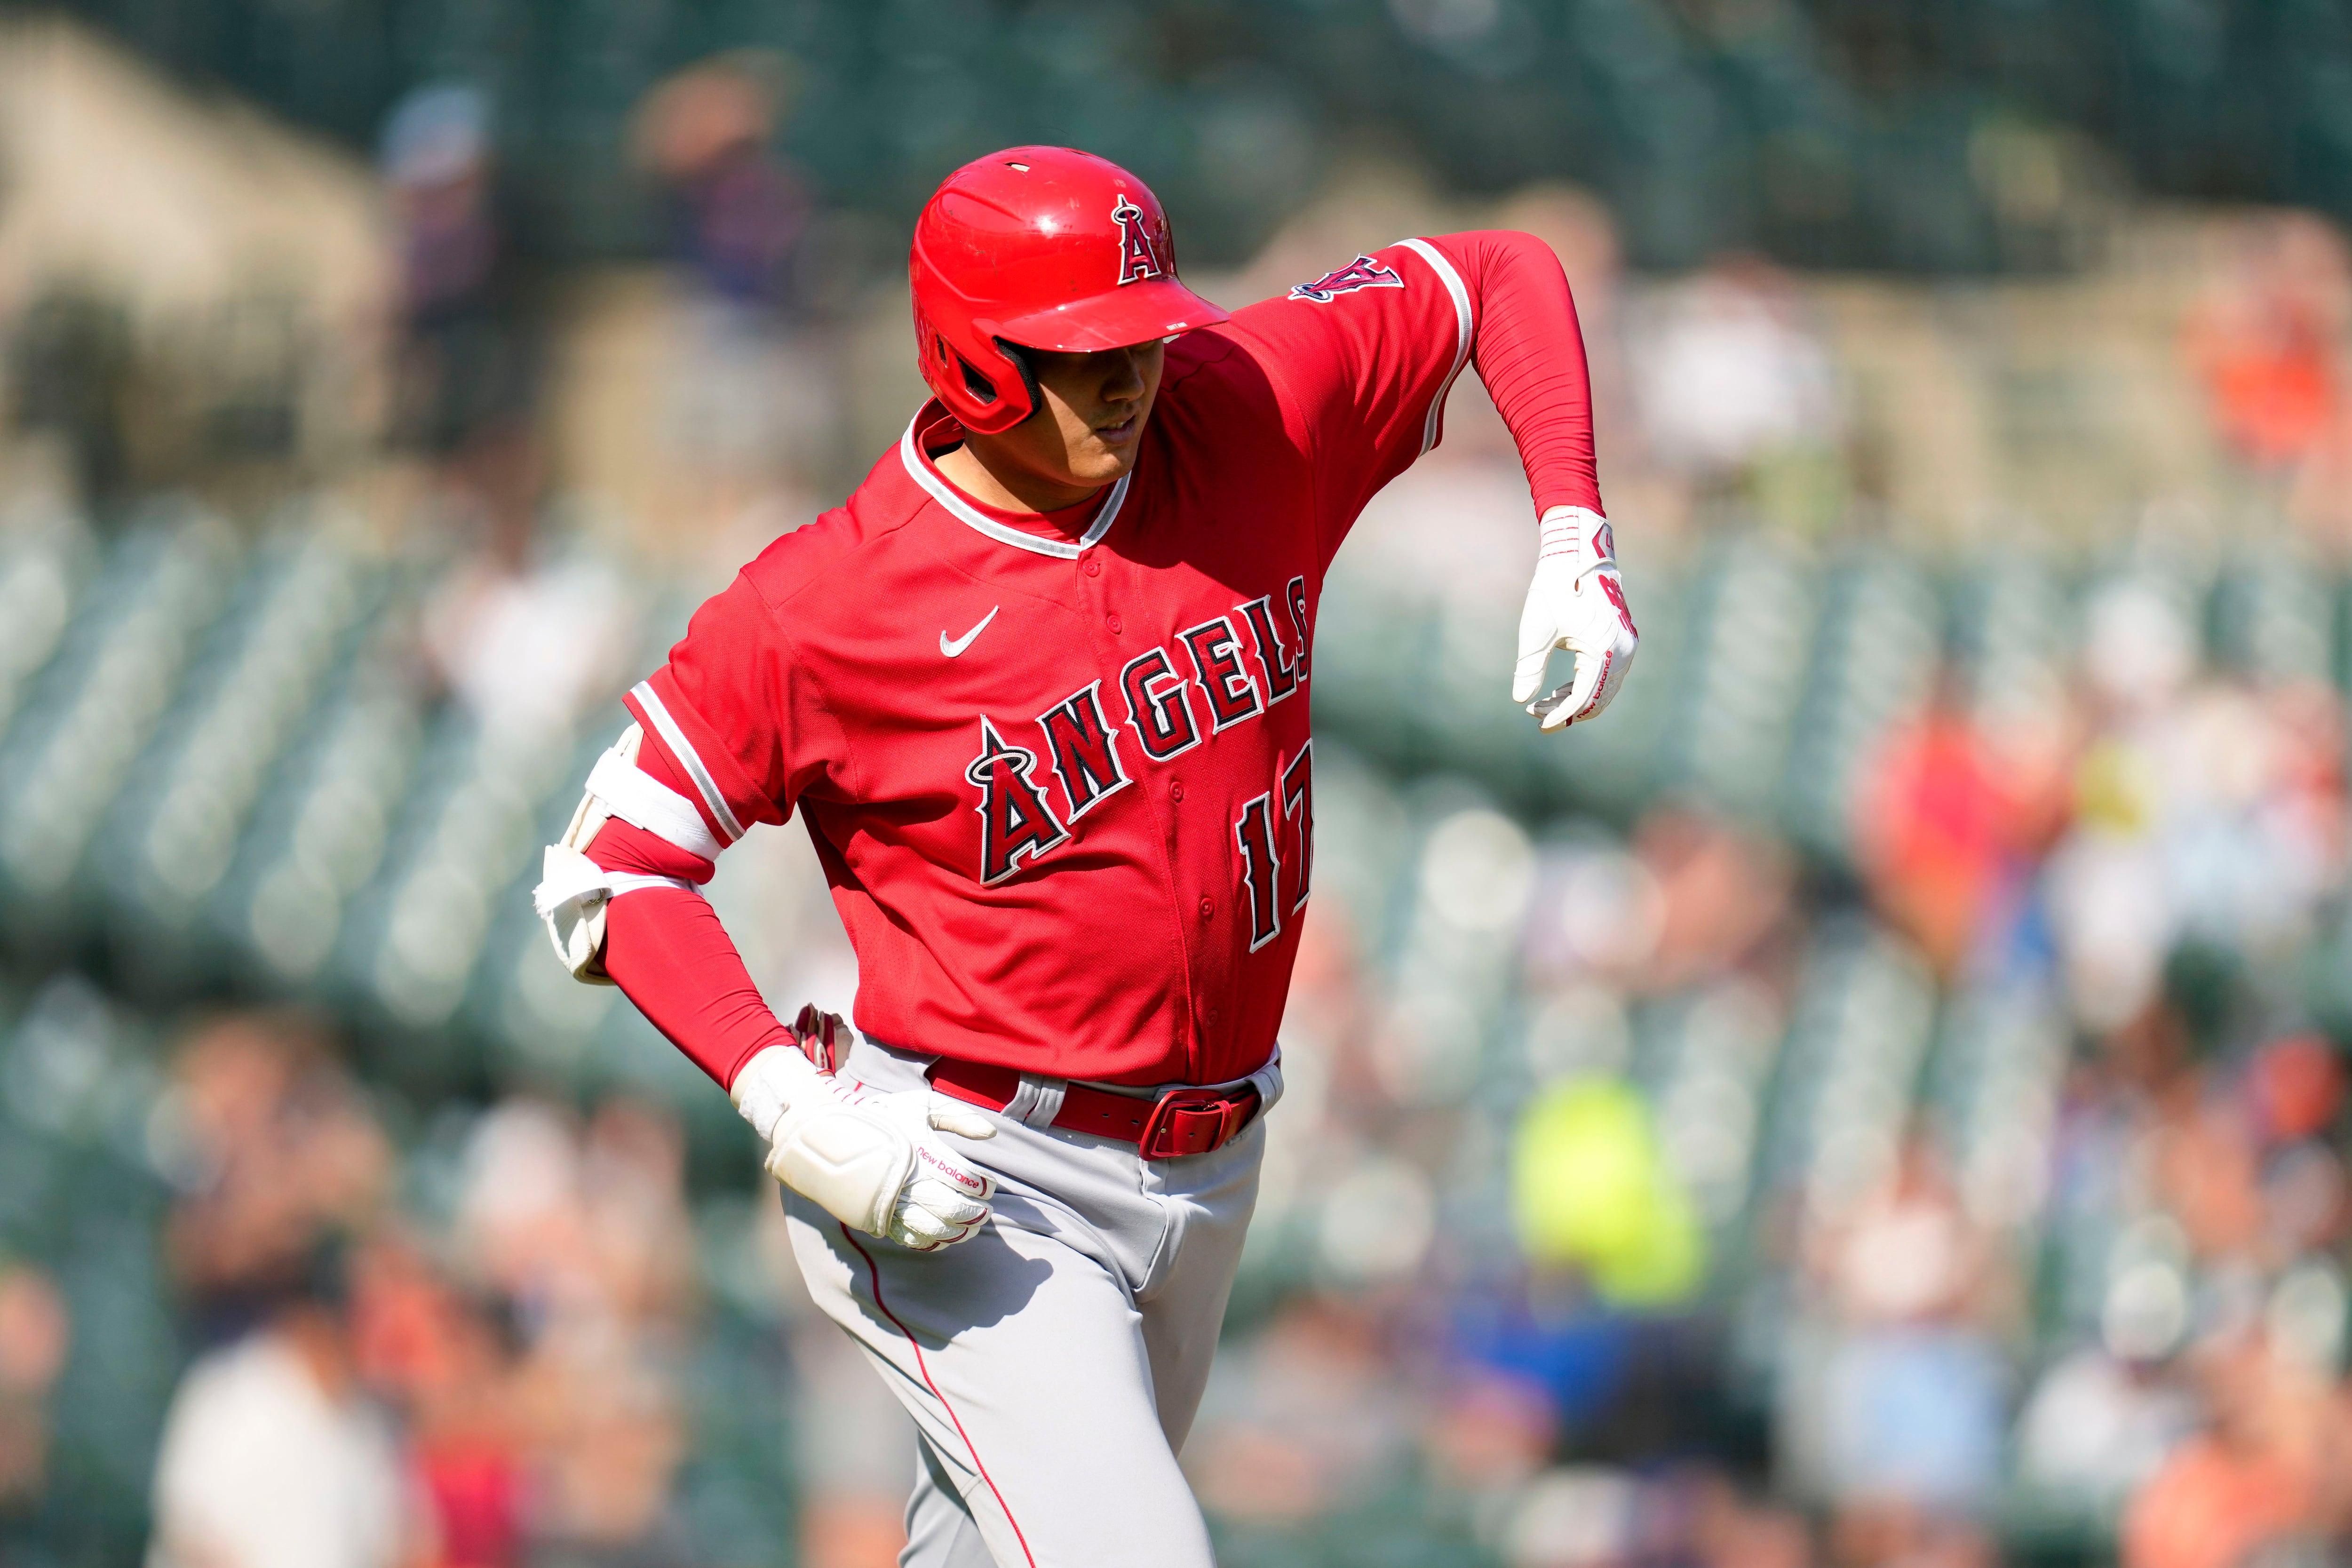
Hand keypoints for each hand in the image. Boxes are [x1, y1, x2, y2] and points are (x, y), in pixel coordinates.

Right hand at [731, 1032, 996, 1250]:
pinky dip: (933, 1242)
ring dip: (959, 1232)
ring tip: (971, 1226)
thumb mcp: (920, 1106)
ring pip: (935, 1230)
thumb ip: (957, 1117)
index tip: (989, 1185)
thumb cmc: (884, 1118)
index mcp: (922, 1154)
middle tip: (986, 1210)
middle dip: (976, 1212)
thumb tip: (990, 1134)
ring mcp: (893, 1204)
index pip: (965, 1179)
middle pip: (953, 1208)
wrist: (832, 1134)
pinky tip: (944, 1235)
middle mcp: (909, 1182)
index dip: (984, 1186)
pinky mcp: (880, 1219)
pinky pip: (912, 1240)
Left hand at [1512, 505, 1637, 730]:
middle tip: (1537, 716)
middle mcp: (1623, 652)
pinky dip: (1584, 685)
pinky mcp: (1622, 640)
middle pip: (1598, 699)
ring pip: (1603, 689)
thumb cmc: (1554, 589)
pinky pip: (1607, 674)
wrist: (1577, 555)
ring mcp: (1627, 646)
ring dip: (1575, 700)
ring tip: (1542, 703)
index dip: (1561, 716)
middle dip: (1567, 711)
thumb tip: (1521, 700)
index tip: (1538, 725)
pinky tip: (1558, 690)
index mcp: (1605, 651)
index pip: (1583, 698)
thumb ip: (1530, 668)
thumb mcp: (1536, 630)